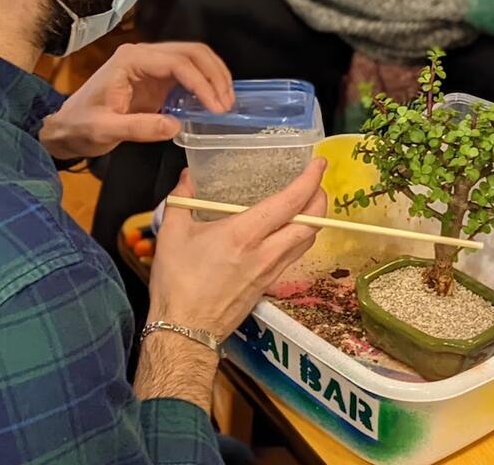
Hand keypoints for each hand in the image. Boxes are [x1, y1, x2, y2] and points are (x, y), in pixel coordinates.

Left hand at [41, 42, 234, 159]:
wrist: (68, 127)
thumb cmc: (81, 126)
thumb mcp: (105, 130)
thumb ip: (139, 127)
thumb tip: (176, 126)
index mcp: (131, 60)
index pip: (177, 63)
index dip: (201, 83)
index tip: (216, 106)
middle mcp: (145, 55)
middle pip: (193, 52)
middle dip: (215, 76)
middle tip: (227, 104)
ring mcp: (153, 64)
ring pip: (196, 58)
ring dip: (215, 77)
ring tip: (226, 102)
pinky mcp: (159, 77)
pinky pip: (191, 72)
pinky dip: (207, 83)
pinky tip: (215, 101)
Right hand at [147, 159, 327, 339]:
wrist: (185, 330)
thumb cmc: (177, 283)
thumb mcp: (172, 234)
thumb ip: (183, 199)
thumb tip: (187, 176)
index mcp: (245, 234)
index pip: (291, 202)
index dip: (310, 180)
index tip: (319, 163)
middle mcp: (266, 251)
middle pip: (311, 222)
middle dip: (320, 198)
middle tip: (316, 181)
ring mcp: (272, 269)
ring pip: (307, 240)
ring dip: (314, 218)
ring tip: (309, 202)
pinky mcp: (270, 283)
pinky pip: (295, 255)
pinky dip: (302, 237)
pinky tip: (292, 230)